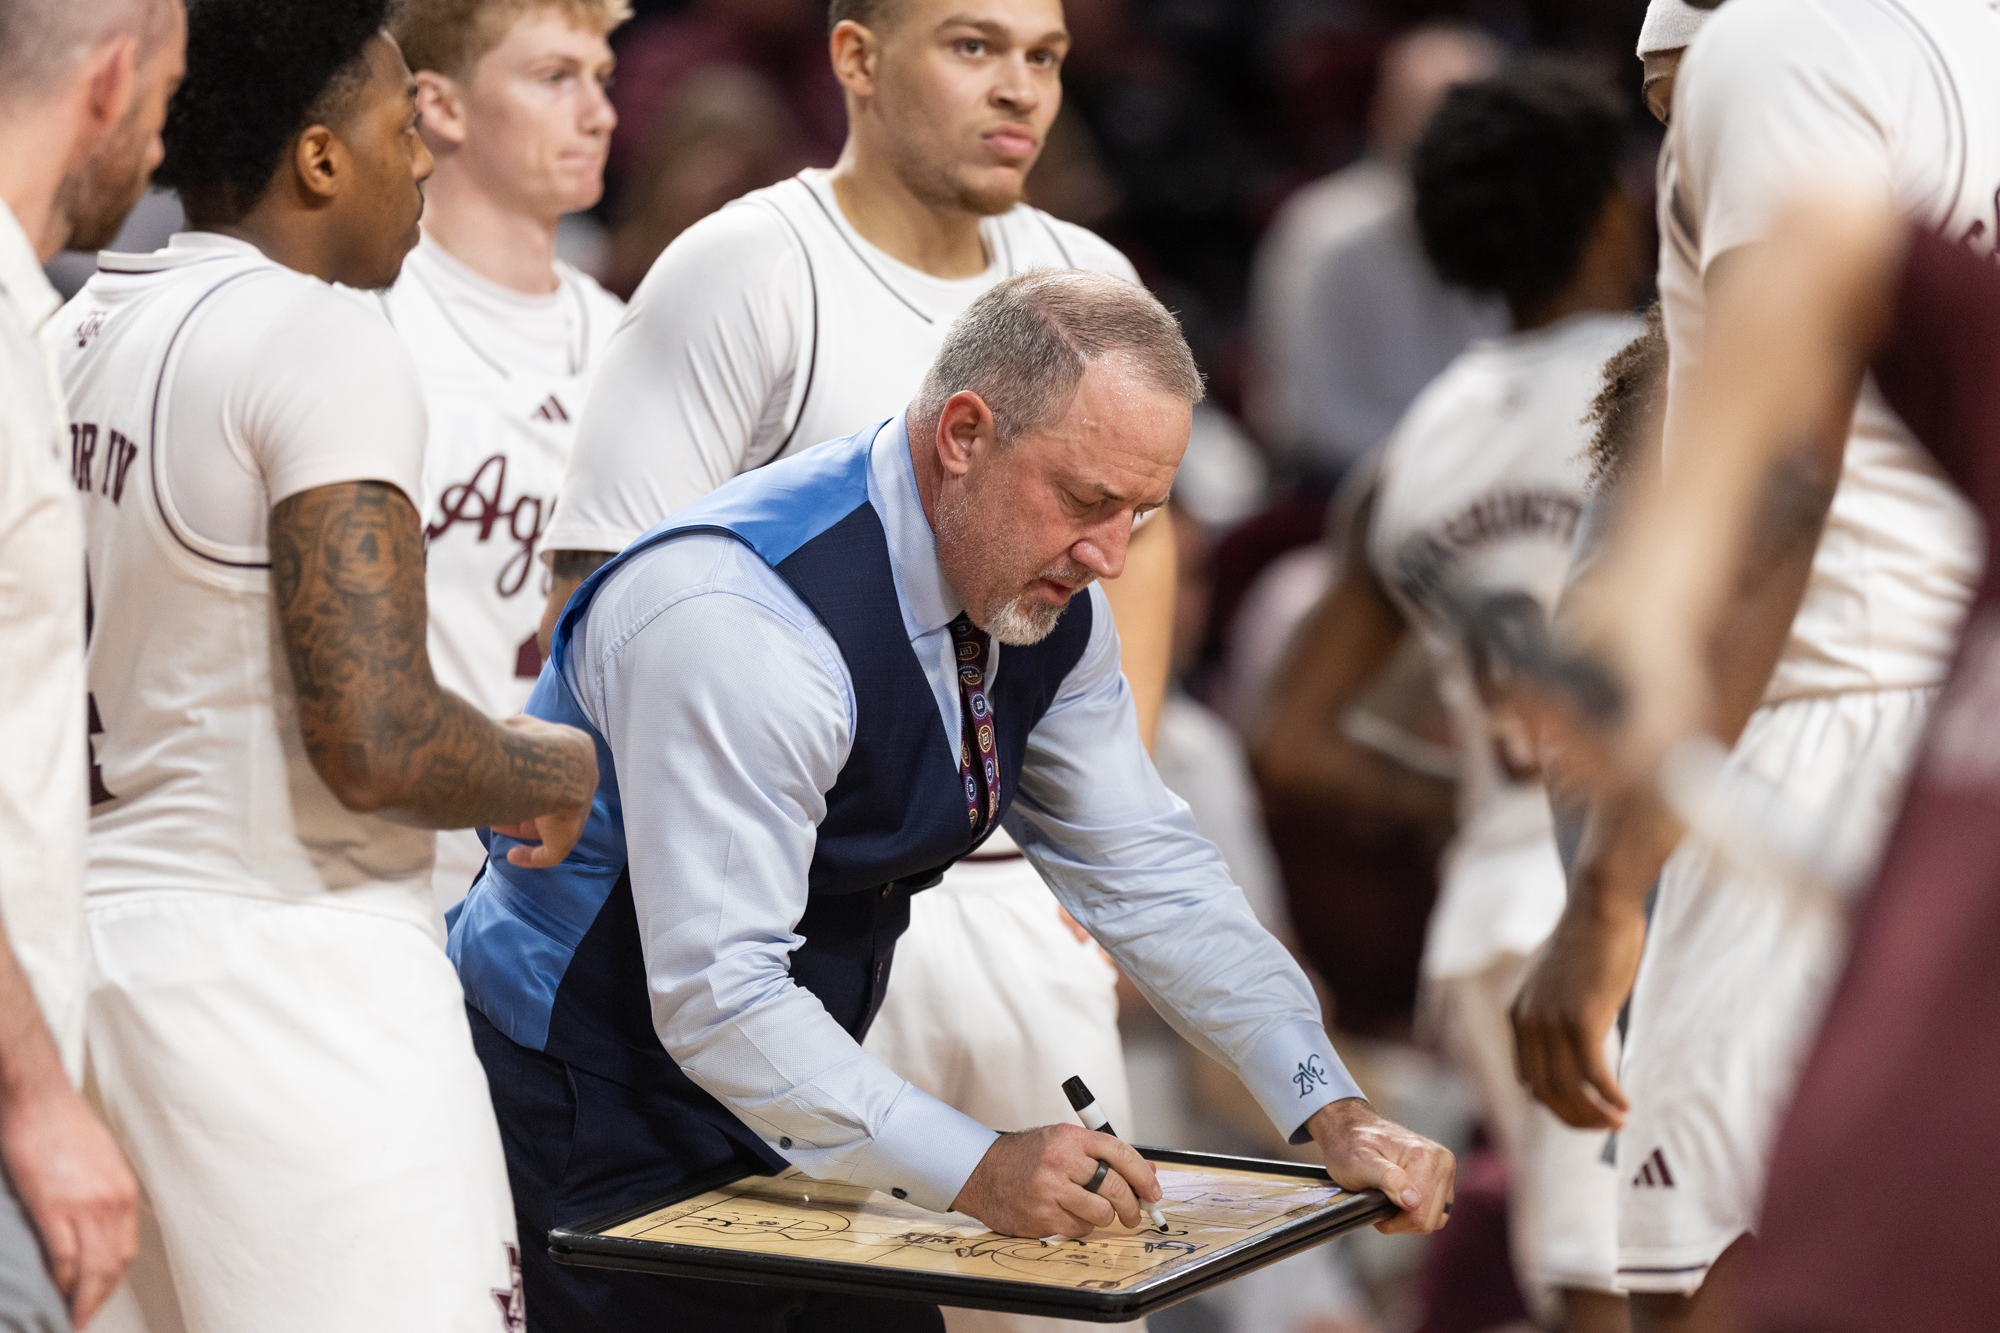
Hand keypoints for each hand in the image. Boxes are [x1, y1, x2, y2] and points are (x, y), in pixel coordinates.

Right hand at [0, 1082, 136, 1326]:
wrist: (39, 1099)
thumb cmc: (61, 1127)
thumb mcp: (98, 1163)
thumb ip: (98, 1195)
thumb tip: (89, 1227)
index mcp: (123, 1191)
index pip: (125, 1250)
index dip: (112, 1280)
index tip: (99, 1297)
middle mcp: (113, 1201)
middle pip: (112, 1266)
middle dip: (98, 1298)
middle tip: (82, 1319)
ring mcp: (85, 1205)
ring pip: (91, 1269)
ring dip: (81, 1298)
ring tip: (70, 1317)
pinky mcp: (54, 1206)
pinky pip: (64, 1257)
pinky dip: (61, 1280)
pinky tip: (55, 1292)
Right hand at [491, 715, 597, 868]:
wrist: (537, 765)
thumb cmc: (523, 741)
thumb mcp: (518, 725)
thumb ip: (514, 730)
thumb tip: (502, 733)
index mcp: (577, 750)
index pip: (554, 767)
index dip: (525, 773)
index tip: (501, 777)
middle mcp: (584, 778)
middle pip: (552, 795)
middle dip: (522, 800)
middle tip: (496, 802)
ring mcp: (580, 807)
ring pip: (551, 822)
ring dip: (522, 825)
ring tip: (493, 822)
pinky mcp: (569, 834)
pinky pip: (553, 852)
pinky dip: (534, 857)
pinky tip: (513, 856)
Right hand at [950, 1125, 1159, 1238]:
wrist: (980, 1173)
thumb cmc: (1027, 1157)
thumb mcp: (1063, 1143)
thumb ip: (1103, 1156)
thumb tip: (1148, 1173)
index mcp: (1069, 1137)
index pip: (1120, 1153)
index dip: (1143, 1175)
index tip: (1153, 1191)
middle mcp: (1060, 1161)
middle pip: (1115, 1188)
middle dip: (1132, 1205)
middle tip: (1133, 1214)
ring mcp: (1050, 1191)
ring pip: (1101, 1213)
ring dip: (1104, 1217)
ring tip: (1093, 1212)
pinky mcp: (1041, 1217)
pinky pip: (1079, 1229)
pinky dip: (1081, 1226)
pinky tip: (1067, 1215)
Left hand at [1306, 1098, 1453, 1234]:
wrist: (1353, 1129)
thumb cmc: (1350, 1146)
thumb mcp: (1360, 1164)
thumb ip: (1388, 1180)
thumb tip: (1414, 1201)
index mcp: (1423, 1157)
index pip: (1419, 1214)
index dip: (1394, 1222)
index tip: (1375, 1208)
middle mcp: (1441, 1160)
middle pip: (1430, 1219)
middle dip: (1403, 1221)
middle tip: (1380, 1204)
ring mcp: (1445, 1166)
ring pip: (1437, 1217)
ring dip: (1412, 1217)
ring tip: (1389, 1201)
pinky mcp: (1445, 1174)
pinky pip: (1439, 1209)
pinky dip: (1421, 1212)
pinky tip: (1401, 1200)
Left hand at [1510, 901, 1645, 1130]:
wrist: (1599, 908)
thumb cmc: (1587, 942)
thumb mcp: (1557, 983)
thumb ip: (1555, 1013)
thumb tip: (1572, 1043)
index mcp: (1518, 1016)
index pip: (1528, 1080)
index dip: (1556, 1105)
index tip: (1583, 1113)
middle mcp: (1528, 1022)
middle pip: (1545, 1093)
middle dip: (1575, 1118)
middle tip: (1605, 1128)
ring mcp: (1551, 1022)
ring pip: (1568, 1090)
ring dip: (1594, 1115)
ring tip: (1619, 1123)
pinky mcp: (1581, 1019)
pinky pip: (1593, 1075)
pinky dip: (1609, 1097)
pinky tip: (1626, 1105)